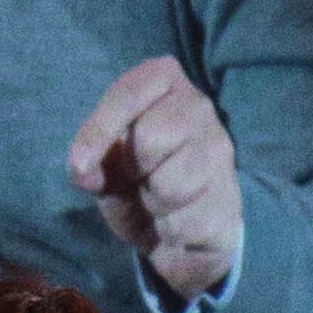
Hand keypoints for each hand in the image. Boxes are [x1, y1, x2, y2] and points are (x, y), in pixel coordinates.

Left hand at [65, 57, 243, 302]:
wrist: (181, 230)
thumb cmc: (137, 180)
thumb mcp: (104, 164)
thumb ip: (88, 161)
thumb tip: (84, 170)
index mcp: (162, 82)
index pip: (129, 93)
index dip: (99, 130)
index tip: (80, 164)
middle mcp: (197, 106)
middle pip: (149, 138)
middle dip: (135, 170)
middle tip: (140, 178)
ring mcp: (220, 149)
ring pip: (170, 185)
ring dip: (153, 205)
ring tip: (159, 201)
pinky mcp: (231, 196)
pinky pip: (186, 222)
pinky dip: (170, 231)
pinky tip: (178, 221)